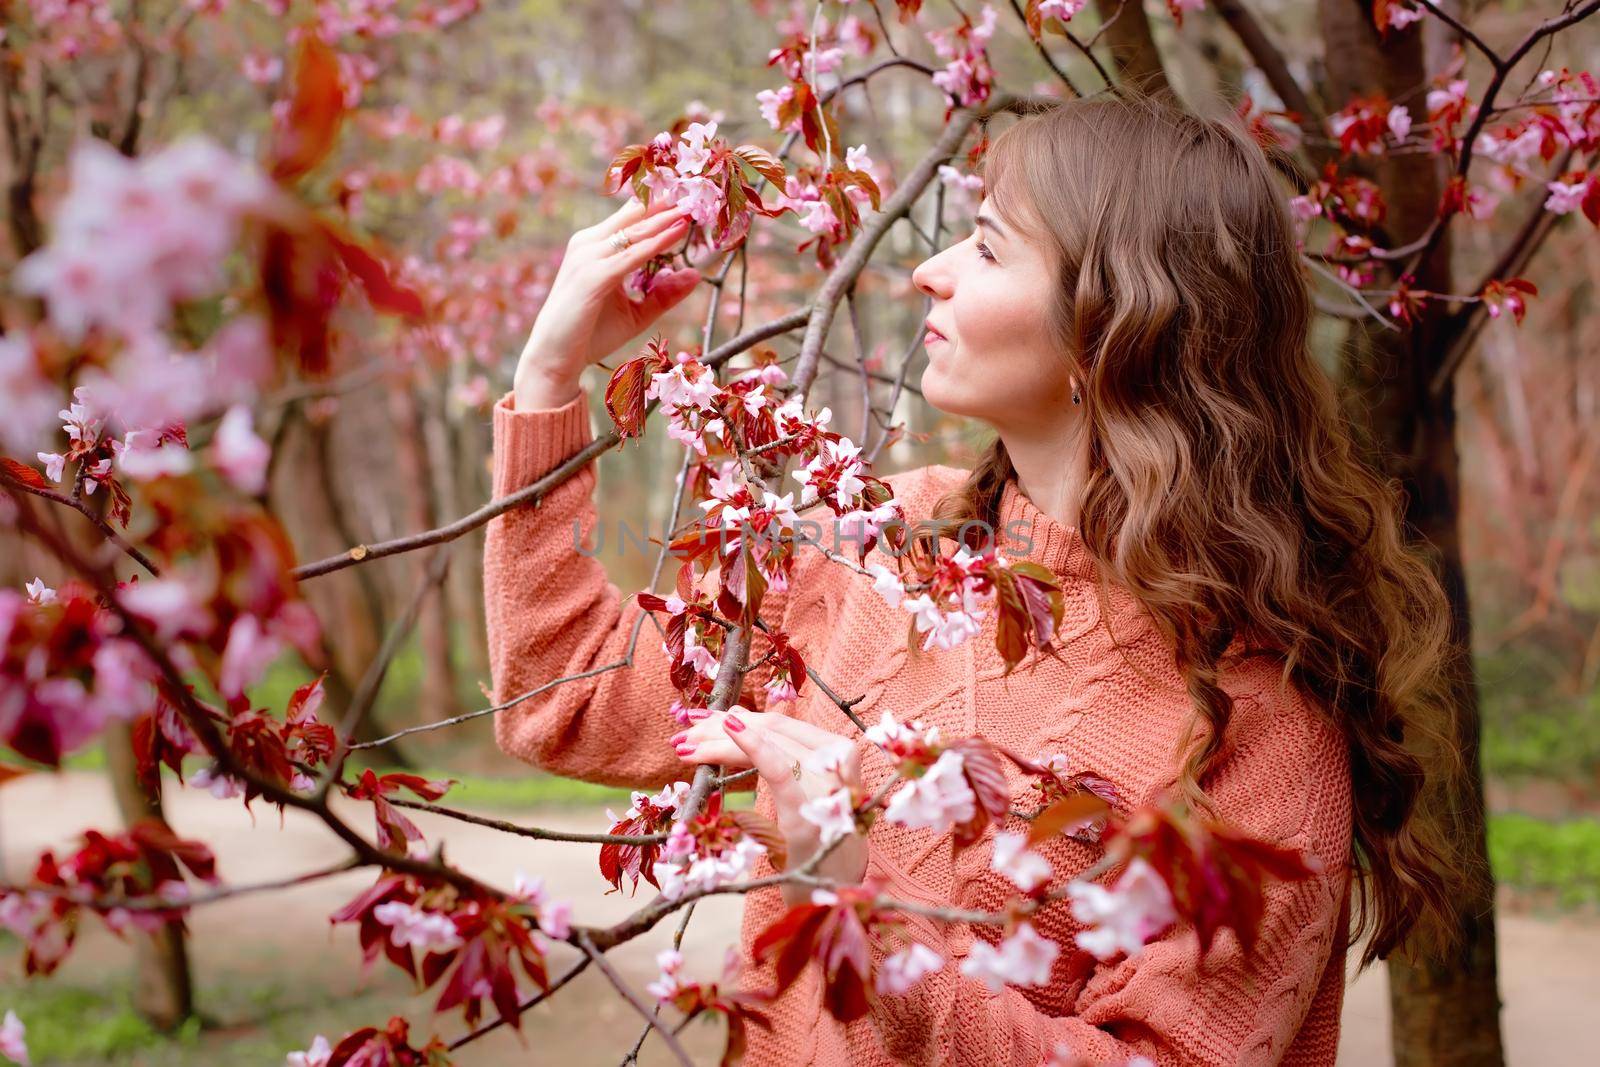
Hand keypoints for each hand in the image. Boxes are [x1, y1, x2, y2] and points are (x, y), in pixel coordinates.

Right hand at [513, 196, 701, 409]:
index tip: (690, 194)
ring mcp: (587, 258)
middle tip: (697, 188)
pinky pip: (631, 256)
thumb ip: (663, 294)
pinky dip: (657, 243)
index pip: (630, 217)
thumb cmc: (591, 335)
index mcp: (594, 246)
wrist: (555, 359)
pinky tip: (678, 231)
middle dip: (666, 202)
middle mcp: (588, 245)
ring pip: (634, 231)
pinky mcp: (592, 277)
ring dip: (665, 217)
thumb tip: (696, 274)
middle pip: (633, 215)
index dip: (660, 204)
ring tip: (694, 204)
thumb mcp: (636, 313)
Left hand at [674, 708, 869, 907]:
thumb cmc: (816, 835)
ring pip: (766, 745)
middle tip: (684, 730)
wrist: (834, 887)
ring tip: (685, 743)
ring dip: (718, 741)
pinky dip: (752, 745)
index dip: (740, 716)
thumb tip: (734, 714)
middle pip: (770, 732)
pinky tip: (729, 728)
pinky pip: (778, 770)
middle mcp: (836, 762)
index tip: (702, 717)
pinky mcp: (804, 815)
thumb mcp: (804, 788)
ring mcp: (823, 787)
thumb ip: (777, 752)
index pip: (781, 725)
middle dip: (721, 728)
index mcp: (839, 751)